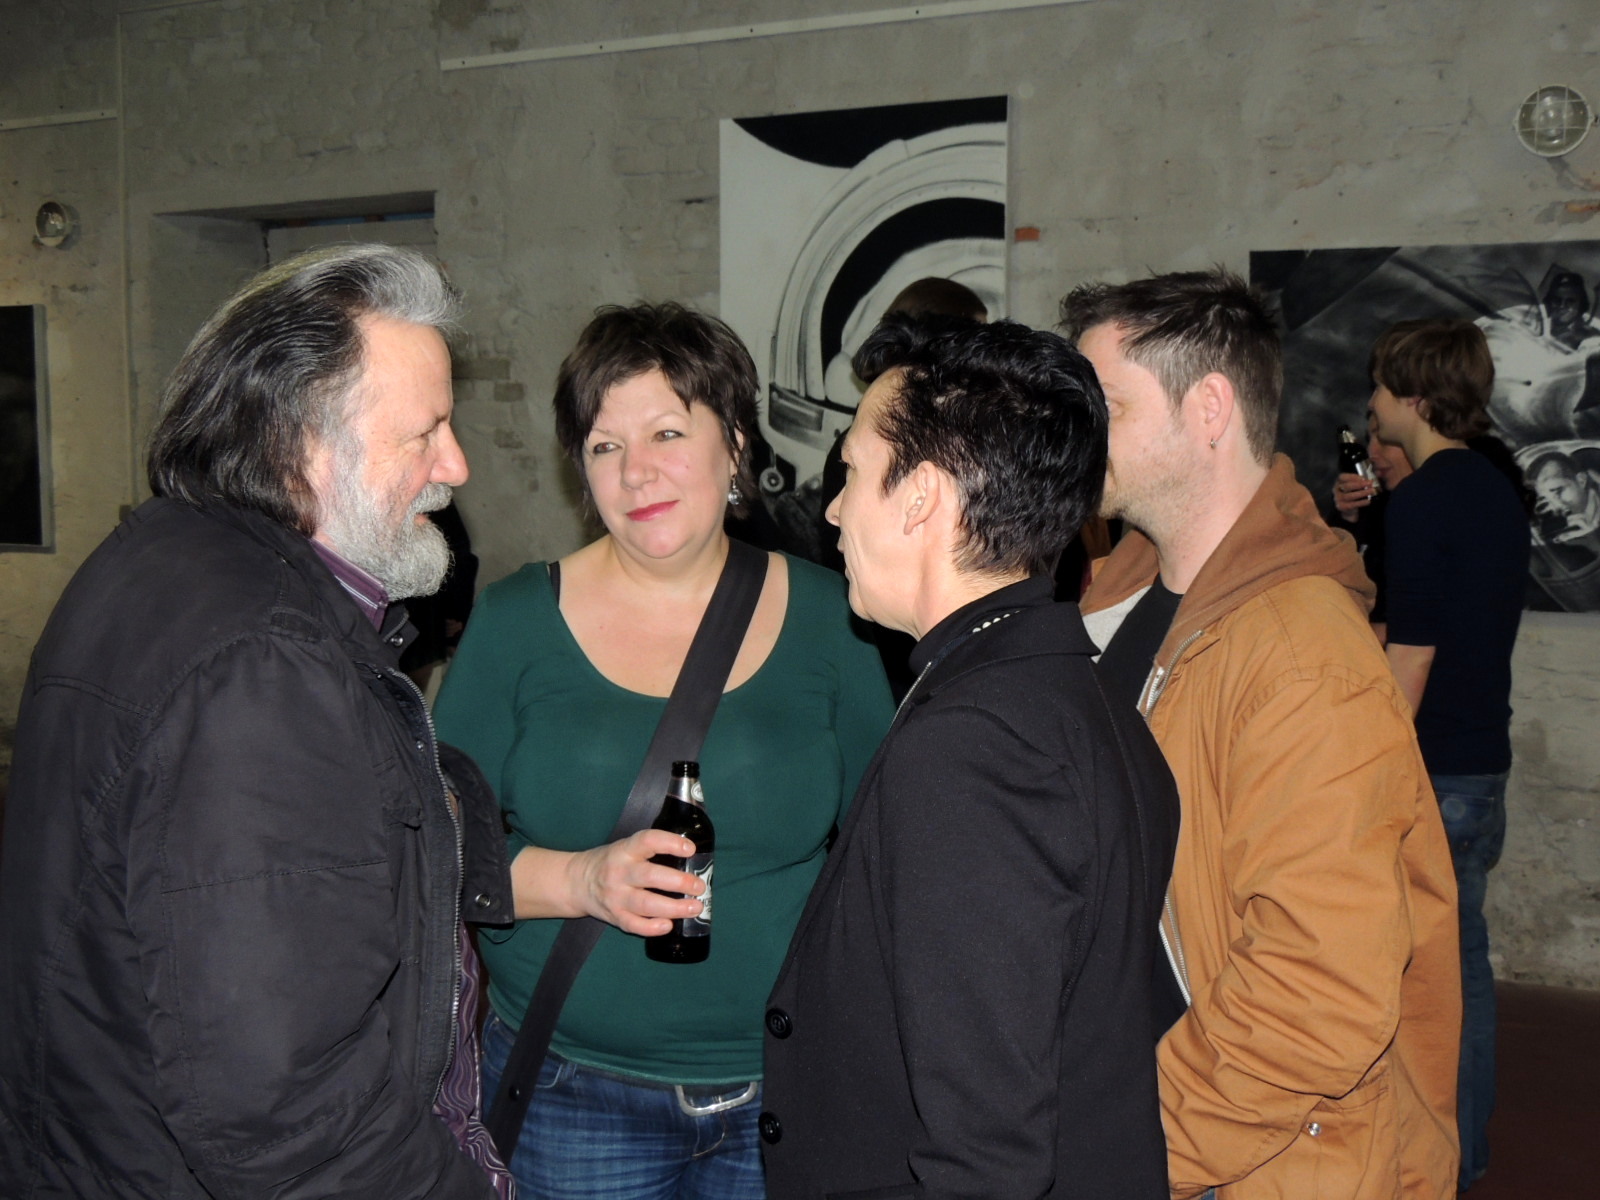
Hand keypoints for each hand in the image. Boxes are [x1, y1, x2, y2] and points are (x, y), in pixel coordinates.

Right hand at [567, 829, 705, 936]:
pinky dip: (652, 927)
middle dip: (679, 882)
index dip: (670, 843)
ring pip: (646, 904)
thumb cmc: (611, 862)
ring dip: (673, 907)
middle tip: (699, 886)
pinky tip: (668, 926)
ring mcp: (615, 896)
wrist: (576, 882)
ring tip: (695, 907)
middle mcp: (619, 872)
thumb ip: (651, 851)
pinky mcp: (614, 916)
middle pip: (650, 876)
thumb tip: (691, 858)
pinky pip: (634, 925)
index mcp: (625, 850)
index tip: (690, 849)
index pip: (648, 841)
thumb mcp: (626, 848)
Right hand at [1332, 471, 1377, 519]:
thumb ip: (1360, 481)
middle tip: (1370, 483)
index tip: (1363, 477)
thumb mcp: (1354, 486)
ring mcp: (1338, 499)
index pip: (1342, 477)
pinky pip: (1352, 504)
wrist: (1347, 509)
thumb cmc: (1352, 494)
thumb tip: (1372, 477)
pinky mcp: (1342, 507)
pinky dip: (1361, 502)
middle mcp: (1336, 490)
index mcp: (1339, 482)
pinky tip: (1368, 501)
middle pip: (1347, 486)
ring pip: (1349, 496)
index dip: (1353, 476)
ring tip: (1372, 491)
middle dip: (1359, 484)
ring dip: (1362, 493)